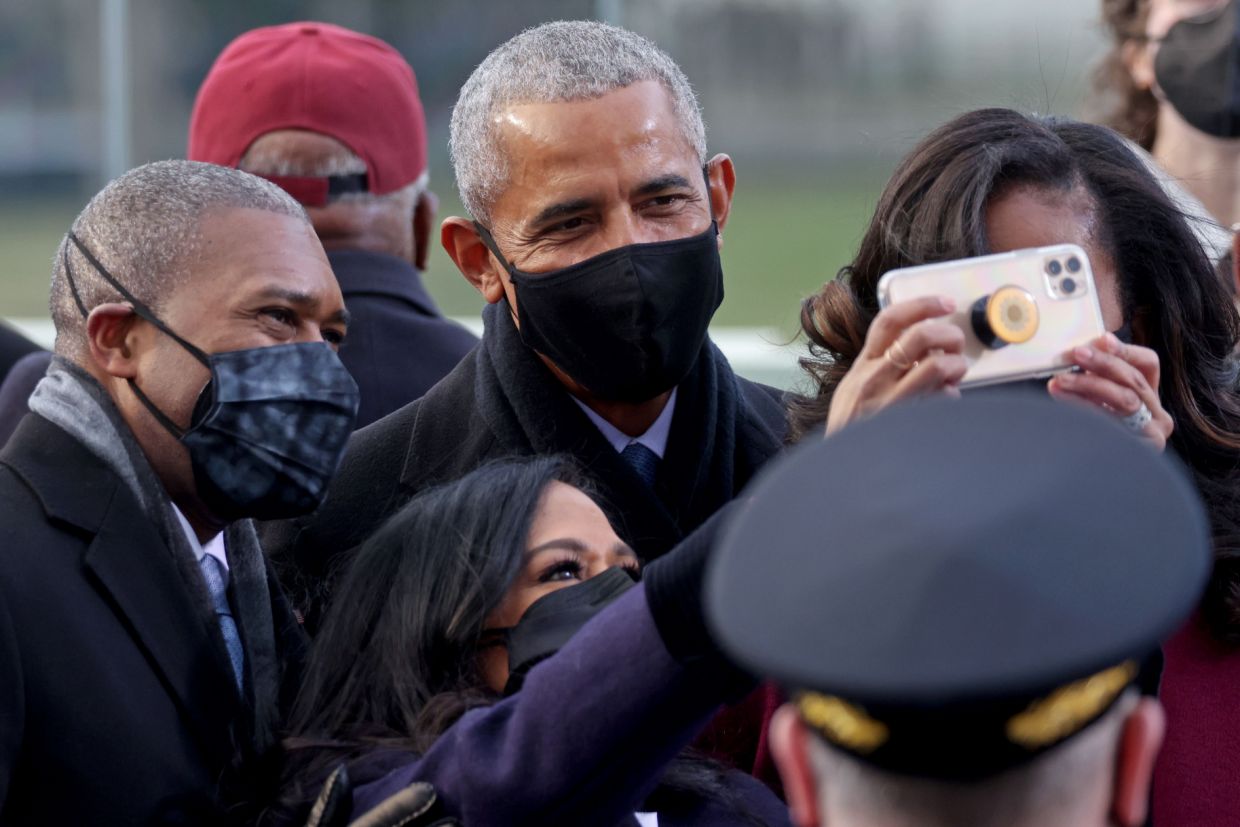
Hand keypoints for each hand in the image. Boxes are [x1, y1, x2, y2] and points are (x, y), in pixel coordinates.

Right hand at [825, 296, 967, 435]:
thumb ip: (880, 366)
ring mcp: (892, 402)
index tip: (945, 303)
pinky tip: (946, 401)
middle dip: (948, 334)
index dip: (922, 305)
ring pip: (937, 365)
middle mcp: (875, 380)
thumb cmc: (851, 431)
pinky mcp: (909, 423)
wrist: (840, 471)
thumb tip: (920, 347)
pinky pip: (944, 399)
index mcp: (862, 366)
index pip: (890, 321)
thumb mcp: (854, 390)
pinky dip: (952, 396)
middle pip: (920, 336)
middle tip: (955, 343)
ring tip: (956, 373)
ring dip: (957, 365)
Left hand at [1048, 333, 1173, 450]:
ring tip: (1059, 382)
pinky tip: (1065, 405)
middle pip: (1134, 379)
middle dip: (1101, 364)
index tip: (1100, 340)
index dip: (1124, 350)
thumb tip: (1076, 355)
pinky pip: (1113, 423)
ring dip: (1089, 385)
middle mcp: (1158, 415)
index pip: (1148, 364)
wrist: (1090, 488)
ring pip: (1126, 399)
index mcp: (1149, 398)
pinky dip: (1086, 410)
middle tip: (1074, 355)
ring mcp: (1154, 434)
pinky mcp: (1144, 450)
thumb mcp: (1094, 404)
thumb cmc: (1090, 442)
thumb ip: (1092, 381)